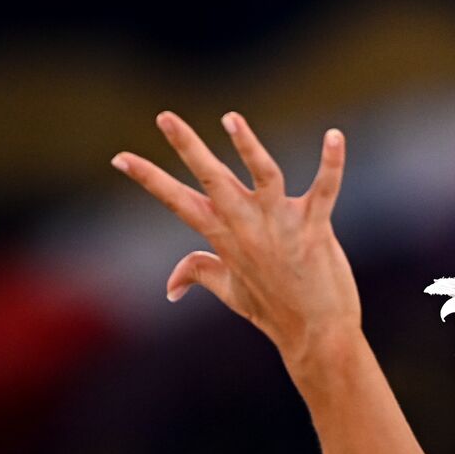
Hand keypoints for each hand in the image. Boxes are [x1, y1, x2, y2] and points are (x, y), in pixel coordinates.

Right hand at [111, 110, 361, 366]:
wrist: (316, 336)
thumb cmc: (275, 310)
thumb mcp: (230, 291)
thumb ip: (199, 273)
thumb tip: (169, 286)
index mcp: (224, 238)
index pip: (178, 202)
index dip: (149, 179)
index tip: (120, 157)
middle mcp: (248, 227)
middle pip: (212, 179)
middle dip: (188, 147)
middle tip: (165, 116)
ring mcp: (282, 226)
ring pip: (263, 175)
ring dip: (248, 147)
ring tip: (232, 119)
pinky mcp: (315, 228)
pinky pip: (325, 188)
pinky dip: (331, 163)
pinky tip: (334, 136)